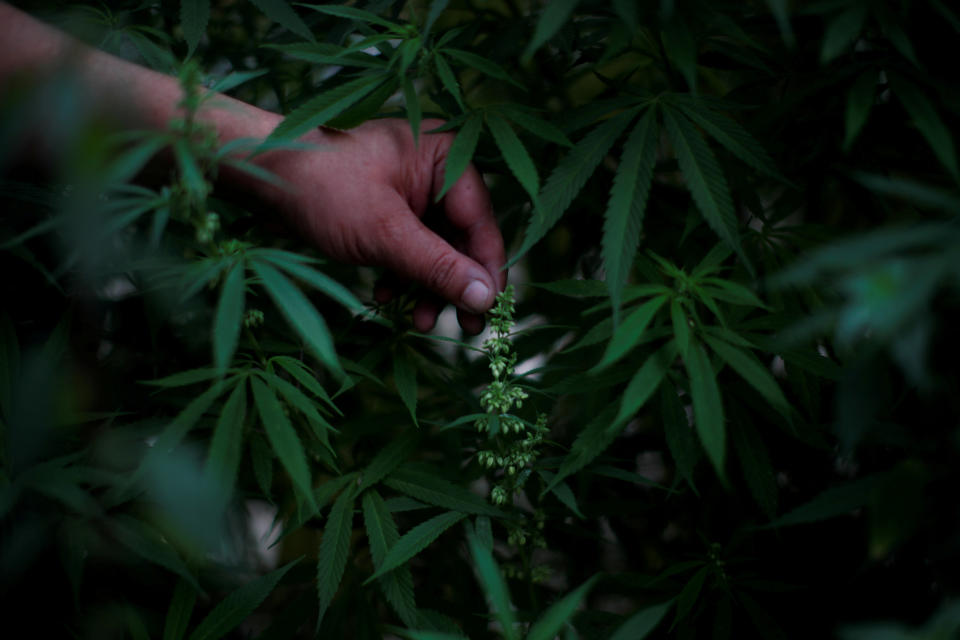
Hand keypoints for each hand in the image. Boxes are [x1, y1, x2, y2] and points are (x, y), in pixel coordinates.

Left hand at [248, 117, 505, 334]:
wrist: (262, 176)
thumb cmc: (323, 189)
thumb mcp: (385, 233)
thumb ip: (438, 266)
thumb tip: (486, 299)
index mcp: (446, 155)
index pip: (481, 221)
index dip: (487, 269)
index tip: (490, 312)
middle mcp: (435, 169)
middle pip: (463, 238)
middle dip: (456, 284)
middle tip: (465, 327)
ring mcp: (411, 190)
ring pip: (437, 248)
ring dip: (430, 287)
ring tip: (421, 322)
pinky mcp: (390, 209)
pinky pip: (411, 247)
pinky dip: (404, 275)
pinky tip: (389, 297)